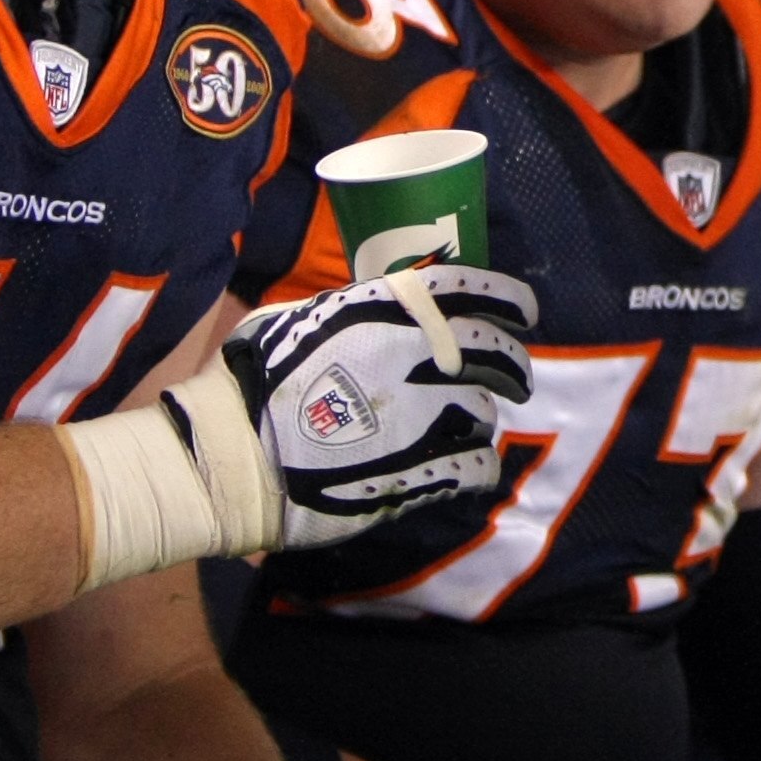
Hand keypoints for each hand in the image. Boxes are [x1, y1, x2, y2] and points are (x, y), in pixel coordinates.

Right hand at [216, 266, 537, 546]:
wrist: (233, 455)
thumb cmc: (255, 381)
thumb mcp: (306, 318)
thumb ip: (361, 311)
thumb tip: (393, 310)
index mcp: (389, 309)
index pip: (473, 290)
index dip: (510, 299)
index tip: (526, 313)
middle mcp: (418, 354)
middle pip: (497, 353)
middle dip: (513, 365)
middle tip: (515, 380)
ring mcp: (425, 414)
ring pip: (486, 412)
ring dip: (479, 419)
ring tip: (461, 428)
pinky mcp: (423, 470)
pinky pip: (479, 466)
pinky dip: (478, 467)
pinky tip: (464, 468)